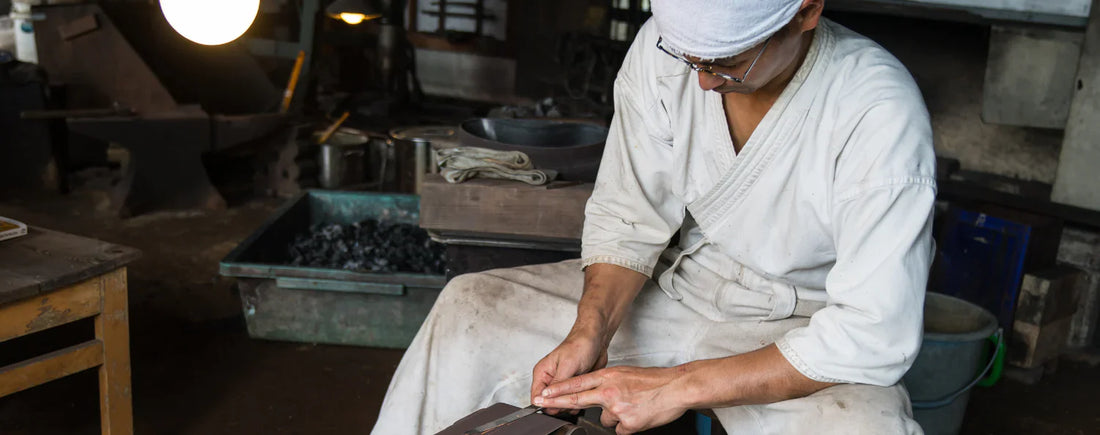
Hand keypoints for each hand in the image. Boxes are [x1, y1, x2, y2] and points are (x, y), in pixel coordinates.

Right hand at [530, 333, 607, 415]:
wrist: (597, 339)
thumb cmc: (580, 345)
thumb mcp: (567, 366)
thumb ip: (556, 385)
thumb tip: (545, 399)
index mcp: (543, 373)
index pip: (537, 397)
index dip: (546, 404)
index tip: (559, 405)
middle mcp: (551, 379)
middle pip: (550, 402)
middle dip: (561, 405)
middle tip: (573, 397)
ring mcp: (563, 383)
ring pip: (562, 403)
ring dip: (571, 404)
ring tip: (581, 395)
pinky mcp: (574, 386)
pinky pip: (573, 400)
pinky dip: (579, 401)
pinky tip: (586, 396)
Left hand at [533, 366, 687, 434]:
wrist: (677, 388)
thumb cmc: (655, 381)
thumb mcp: (626, 374)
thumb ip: (608, 383)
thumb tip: (598, 396)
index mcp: (609, 376)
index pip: (578, 383)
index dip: (558, 389)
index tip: (543, 393)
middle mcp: (610, 391)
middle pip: (578, 398)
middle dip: (558, 402)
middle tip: (542, 403)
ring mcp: (617, 408)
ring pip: (604, 419)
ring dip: (615, 417)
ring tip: (633, 407)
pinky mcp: (628, 424)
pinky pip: (620, 429)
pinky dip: (628, 425)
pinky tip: (639, 415)